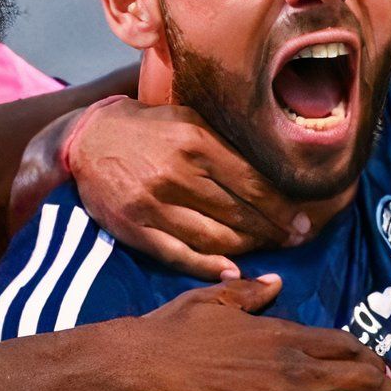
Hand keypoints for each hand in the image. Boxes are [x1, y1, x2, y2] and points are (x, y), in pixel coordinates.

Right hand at [66, 99, 308, 279]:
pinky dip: (209, 267)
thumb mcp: (191, 119)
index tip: (303, 223)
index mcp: (196, 141)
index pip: (252, 183)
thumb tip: (276, 172)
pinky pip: (179, 255)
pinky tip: (232, 271)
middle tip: (294, 241)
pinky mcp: (135, 228)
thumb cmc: (150, 128)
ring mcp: (153, 204)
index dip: (282, 208)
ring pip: (214, 237)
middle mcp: (176, 174)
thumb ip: (227, 145)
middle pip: (238, 212)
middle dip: (272, 231)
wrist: (87, 139)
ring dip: (247, 248)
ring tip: (267, 249)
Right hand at [119, 274, 390, 390]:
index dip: (376, 364)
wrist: (143, 367)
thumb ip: (251, 292)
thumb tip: (274, 282)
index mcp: (289, 335)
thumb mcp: (216, 298)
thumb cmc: (172, 333)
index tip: (388, 378)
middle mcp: (299, 368)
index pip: (350, 348)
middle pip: (368, 382)